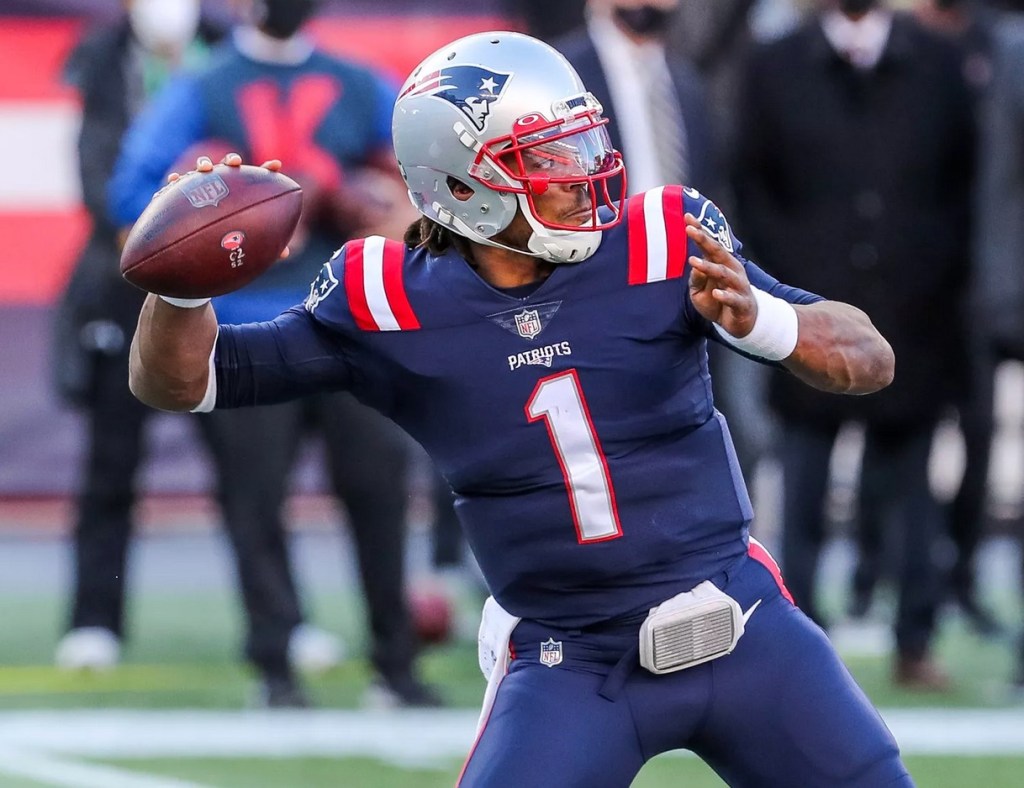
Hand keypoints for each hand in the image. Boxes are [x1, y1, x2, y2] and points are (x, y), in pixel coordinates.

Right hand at [165, 153, 289, 258]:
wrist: (198, 247)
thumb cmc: (229, 242)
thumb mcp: (248, 245)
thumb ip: (265, 244)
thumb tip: (286, 253)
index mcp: (242, 193)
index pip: (257, 178)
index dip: (267, 170)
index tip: (277, 165)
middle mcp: (223, 186)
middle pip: (229, 167)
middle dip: (232, 160)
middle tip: (235, 162)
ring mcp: (202, 187)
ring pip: (203, 170)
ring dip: (203, 164)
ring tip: (204, 168)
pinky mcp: (182, 194)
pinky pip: (177, 185)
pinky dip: (176, 180)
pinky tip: (174, 180)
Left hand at [685, 213, 755, 336]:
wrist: (741, 323)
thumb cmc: (717, 302)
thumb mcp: (699, 292)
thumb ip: (696, 279)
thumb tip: (694, 266)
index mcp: (721, 264)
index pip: (709, 244)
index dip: (699, 231)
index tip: (687, 217)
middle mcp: (731, 270)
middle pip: (717, 252)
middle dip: (704, 240)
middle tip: (689, 230)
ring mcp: (738, 286)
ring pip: (724, 274)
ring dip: (709, 268)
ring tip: (694, 262)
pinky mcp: (742, 303)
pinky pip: (734, 298)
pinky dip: (725, 296)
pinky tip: (716, 293)